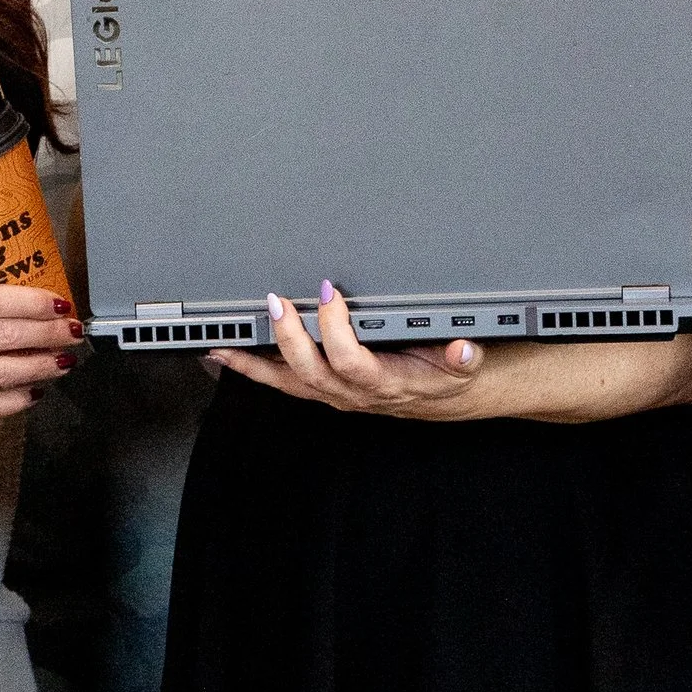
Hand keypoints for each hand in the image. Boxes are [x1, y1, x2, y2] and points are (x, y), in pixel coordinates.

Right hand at [0, 289, 78, 438]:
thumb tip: (11, 311)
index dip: (31, 301)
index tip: (58, 302)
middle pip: (7, 335)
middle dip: (48, 332)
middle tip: (71, 331)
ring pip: (6, 371)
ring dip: (42, 365)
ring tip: (63, 360)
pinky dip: (19, 398)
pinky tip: (36, 391)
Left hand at [207, 281, 486, 419]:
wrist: (447, 397)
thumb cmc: (449, 376)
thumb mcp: (467, 365)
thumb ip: (464, 358)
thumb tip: (463, 349)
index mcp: (385, 383)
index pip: (351, 360)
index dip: (335, 330)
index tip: (330, 294)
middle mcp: (354, 394)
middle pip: (310, 371)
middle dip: (289, 336)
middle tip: (276, 302)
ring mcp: (336, 394)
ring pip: (288, 382)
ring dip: (255, 362)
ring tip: (224, 342)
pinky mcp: (326, 389)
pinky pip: (284, 383)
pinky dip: (255, 369)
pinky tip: (232, 354)